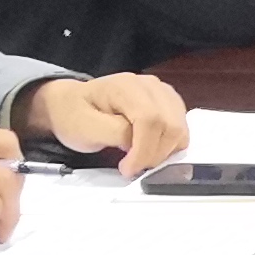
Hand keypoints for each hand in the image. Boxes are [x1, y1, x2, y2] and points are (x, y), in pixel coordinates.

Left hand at [23, 72, 187, 175]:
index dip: (144, 150)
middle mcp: (150, 85)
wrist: (73, 105)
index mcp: (126, 86)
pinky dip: (169, 147)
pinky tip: (148, 149)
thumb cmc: (75, 115)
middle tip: (132, 167)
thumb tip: (137, 143)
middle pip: (171, 125)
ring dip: (163, 152)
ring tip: (139, 158)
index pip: (150, 119)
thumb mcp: (85, 127)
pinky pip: (181, 130)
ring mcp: (163, 93)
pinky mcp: (170, 104)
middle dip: (155, 154)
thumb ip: (115, 133)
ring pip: (180, 130)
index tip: (128, 169)